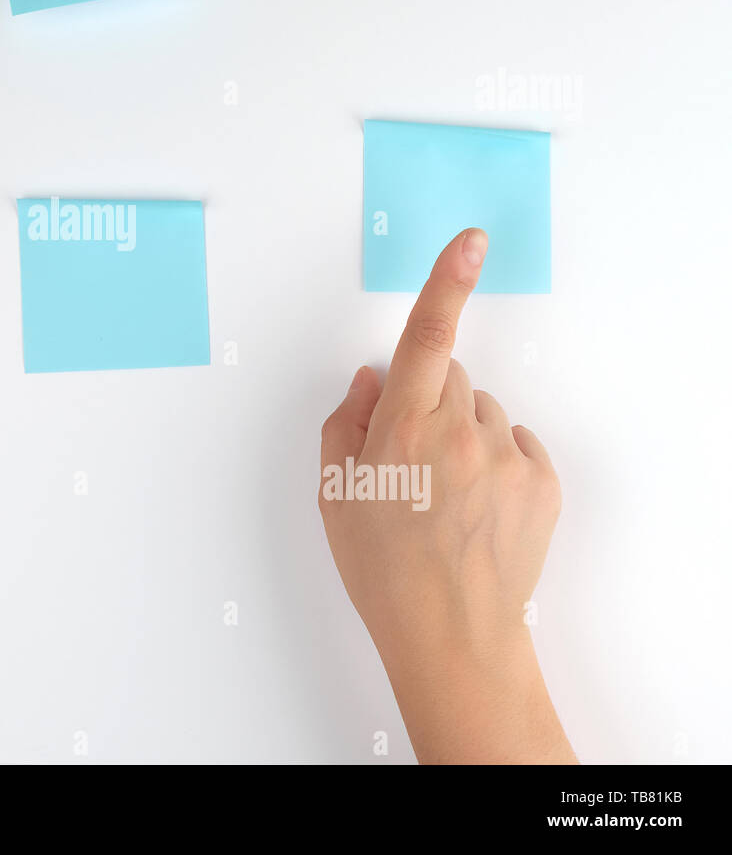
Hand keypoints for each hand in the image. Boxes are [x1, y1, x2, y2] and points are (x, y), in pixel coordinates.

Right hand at [319, 228, 572, 762]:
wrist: (451, 635)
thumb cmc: (383, 569)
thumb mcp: (334, 493)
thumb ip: (346, 420)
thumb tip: (372, 378)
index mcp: (402, 430)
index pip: (426, 338)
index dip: (447, 283)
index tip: (471, 242)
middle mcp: (459, 434)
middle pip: (451, 374)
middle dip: (430, 396)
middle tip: (411, 452)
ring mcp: (507, 458)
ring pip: (483, 409)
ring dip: (463, 431)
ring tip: (445, 491)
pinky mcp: (541, 482)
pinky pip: (517, 443)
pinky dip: (498, 459)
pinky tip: (477, 503)